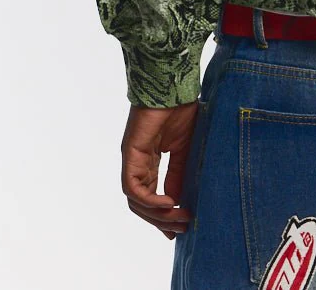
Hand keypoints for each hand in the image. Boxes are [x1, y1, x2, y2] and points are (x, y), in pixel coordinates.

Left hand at [121, 100, 199, 239]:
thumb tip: (179, 201)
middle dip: (162, 220)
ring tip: (181, 218)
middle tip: (183, 228)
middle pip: (142, 205)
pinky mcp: (130, 155)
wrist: (173, 86)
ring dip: (158, 214)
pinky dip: (150, 200)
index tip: (180, 229)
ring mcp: (132, 160)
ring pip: (136, 201)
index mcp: (150, 162)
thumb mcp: (185, 148)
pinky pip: (133, 188)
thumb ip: (179, 173)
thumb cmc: (180, 109)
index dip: (163, 216)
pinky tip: (170, 203)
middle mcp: (138, 164)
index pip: (151, 197)